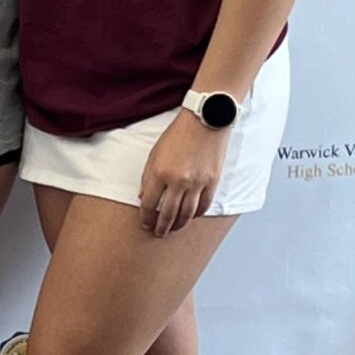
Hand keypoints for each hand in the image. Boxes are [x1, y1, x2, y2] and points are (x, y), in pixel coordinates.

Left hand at [138, 110, 223, 237]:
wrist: (206, 120)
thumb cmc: (178, 133)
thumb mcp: (155, 152)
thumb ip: (148, 176)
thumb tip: (142, 197)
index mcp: (160, 172)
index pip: (148, 204)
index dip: (145, 218)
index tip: (145, 224)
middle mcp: (178, 181)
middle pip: (167, 214)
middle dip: (160, 227)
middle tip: (157, 234)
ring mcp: (197, 183)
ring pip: (186, 214)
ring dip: (178, 225)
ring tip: (173, 229)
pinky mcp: (212, 182)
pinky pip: (203, 206)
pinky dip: (195, 214)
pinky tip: (190, 217)